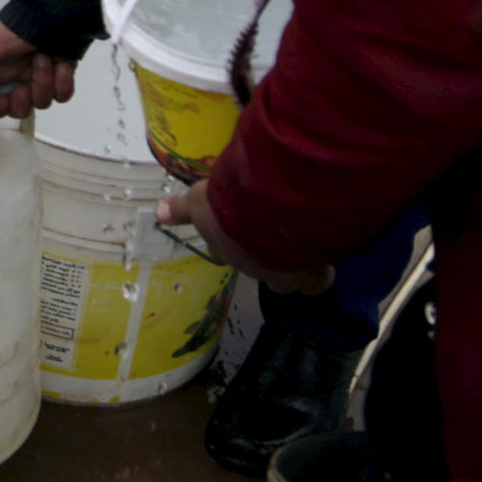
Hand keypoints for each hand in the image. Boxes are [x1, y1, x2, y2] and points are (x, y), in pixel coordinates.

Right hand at [0, 16, 77, 120]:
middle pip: (20, 110)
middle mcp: (19, 79)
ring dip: (44, 81)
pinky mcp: (62, 77)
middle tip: (23, 88)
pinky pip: (63, 95)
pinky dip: (63, 82)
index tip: (2, 101)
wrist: (56, 16)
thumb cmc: (20, 28)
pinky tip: (62, 65)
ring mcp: (41, 79)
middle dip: (23, 101)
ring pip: (42, 102)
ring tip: (43, 59)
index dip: (0, 108)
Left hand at [158, 185, 333, 293]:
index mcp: (224, 248)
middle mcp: (250, 267)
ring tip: (298, 246)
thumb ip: (182, 208)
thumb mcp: (199, 200)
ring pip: (284, 277)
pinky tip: (323, 263)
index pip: (221, 253)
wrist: (271, 209)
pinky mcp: (308, 274)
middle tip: (268, 235)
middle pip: (253, 266)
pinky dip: (318, 274)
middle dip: (258, 253)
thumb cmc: (229, 203)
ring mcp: (280, 273)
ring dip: (289, 264)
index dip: (227, 242)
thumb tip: (158, 214)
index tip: (233, 231)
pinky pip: (315, 281)